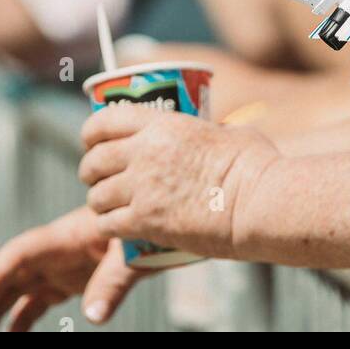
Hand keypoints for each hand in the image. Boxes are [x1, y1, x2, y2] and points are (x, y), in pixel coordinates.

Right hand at [0, 205, 142, 330]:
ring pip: (19, 290)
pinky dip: (20, 319)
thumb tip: (94, 316)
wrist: (168, 215)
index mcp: (66, 237)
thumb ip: (113, 281)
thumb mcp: (134, 251)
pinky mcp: (74, 278)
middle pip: (11, 275)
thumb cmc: (151, 229)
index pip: (18, 255)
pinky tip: (7, 338)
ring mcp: (63, 265)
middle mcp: (58, 250)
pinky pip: (37, 301)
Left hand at [79, 105, 279, 259]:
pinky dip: (108, 228)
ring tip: (108, 207)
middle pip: (94, 160)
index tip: (92, 141)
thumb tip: (218, 133)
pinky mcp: (146, 222)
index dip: (91, 131)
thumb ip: (212, 131)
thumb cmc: (257, 165)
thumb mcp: (231, 133)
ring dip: (98, 203)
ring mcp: (143, 188)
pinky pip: (107, 225)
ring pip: (96, 196)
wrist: (260, 203)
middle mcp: (145, 153)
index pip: (106, 119)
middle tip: (98, 178)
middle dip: (90, 171)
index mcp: (164, 124)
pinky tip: (116, 229)